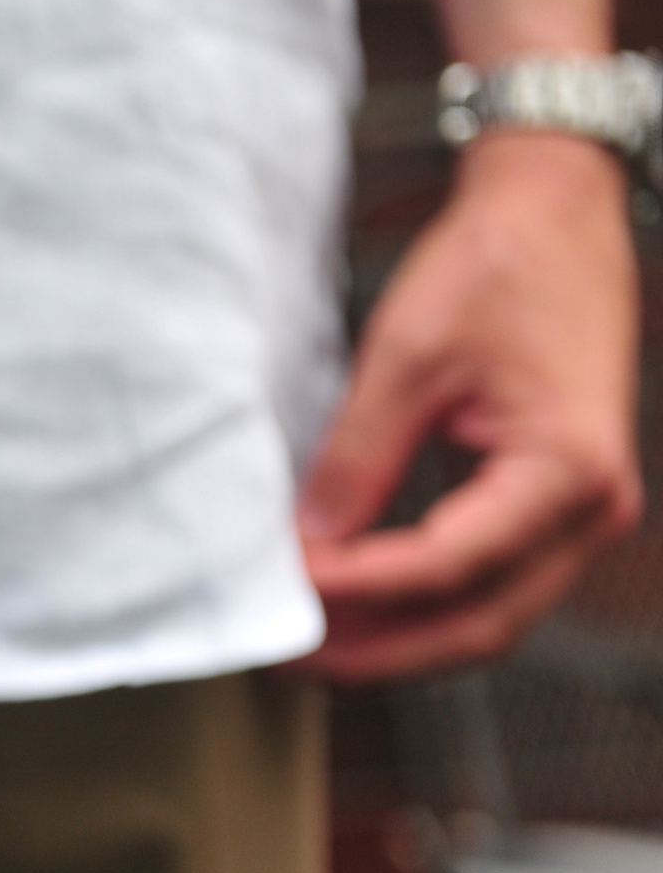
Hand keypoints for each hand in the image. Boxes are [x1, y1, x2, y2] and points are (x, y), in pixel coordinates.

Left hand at [295, 132, 640, 681]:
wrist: (557, 214)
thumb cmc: (496, 267)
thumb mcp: (407, 354)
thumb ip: (357, 457)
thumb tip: (306, 539)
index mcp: (566, 468)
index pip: (446, 565)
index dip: (356, 589)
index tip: (283, 589)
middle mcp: (590, 509)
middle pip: (475, 624)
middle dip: (374, 651)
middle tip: (284, 658)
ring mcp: (579, 516)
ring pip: (484, 620)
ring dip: (393, 643)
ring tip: (307, 647)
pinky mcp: (553, 509)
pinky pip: (487, 585)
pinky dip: (417, 608)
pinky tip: (352, 609)